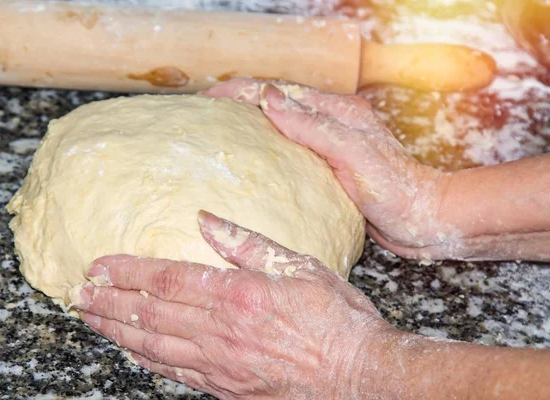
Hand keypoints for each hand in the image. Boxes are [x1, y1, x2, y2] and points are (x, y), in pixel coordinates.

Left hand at [69, 211, 397, 398]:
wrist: (360, 375)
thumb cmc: (336, 319)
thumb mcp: (300, 266)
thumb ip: (248, 243)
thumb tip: (207, 219)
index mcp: (237, 295)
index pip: (167, 280)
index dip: (128, 272)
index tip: (98, 266)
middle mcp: (220, 332)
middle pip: (150, 315)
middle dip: (109, 302)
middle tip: (78, 293)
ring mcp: (221, 364)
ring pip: (154, 347)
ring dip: (117, 332)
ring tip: (90, 320)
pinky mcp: (227, 388)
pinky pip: (177, 373)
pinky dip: (148, 361)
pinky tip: (132, 354)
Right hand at [202, 79, 454, 258]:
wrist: (425, 219)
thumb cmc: (397, 189)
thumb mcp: (354, 154)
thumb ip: (314, 126)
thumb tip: (269, 97)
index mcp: (338, 112)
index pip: (280, 93)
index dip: (243, 91)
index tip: (210, 98)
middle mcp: (333, 124)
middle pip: (277, 105)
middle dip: (242, 105)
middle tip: (208, 116)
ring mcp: (331, 146)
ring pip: (282, 129)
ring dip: (252, 128)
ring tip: (222, 138)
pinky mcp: (331, 170)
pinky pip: (292, 154)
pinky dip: (268, 154)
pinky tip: (254, 168)